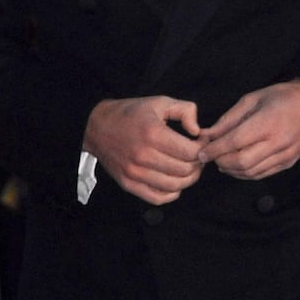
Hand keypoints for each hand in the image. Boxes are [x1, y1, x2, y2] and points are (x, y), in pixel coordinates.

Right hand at [84, 96, 202, 204]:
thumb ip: (185, 110)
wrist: (96, 126)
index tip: (201, 143)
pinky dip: (172, 193)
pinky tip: (174, 181)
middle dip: (198, 164)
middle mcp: (143, 156)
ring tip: (189, 168)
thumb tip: (197, 131)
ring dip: (189, 179)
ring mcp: (134, 173)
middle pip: (185, 171)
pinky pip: (158, 198)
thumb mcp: (159, 102)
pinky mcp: (128, 184)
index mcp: (153, 134)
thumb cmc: (130, 114)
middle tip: (197, 156)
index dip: (202, 148)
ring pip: (175, 186)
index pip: (191, 152)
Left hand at [197, 81, 299, 180]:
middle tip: (211, 157)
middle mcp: (277, 142)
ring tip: (222, 162)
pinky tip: (237, 167)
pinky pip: (262, 174)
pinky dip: (246, 174)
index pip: (234, 142)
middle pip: (242, 161)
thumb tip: (208, 134)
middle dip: (221, 162)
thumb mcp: (252, 99)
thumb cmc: (282, 97)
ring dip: (232, 170)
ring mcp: (285, 155)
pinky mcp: (288, 163)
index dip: (214, 150)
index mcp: (266, 122)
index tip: (201, 152)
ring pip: (251, 171)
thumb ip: (229, 119)